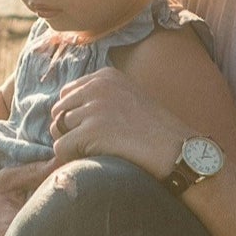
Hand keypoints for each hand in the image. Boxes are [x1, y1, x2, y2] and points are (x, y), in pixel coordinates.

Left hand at [48, 66, 187, 180]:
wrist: (178, 150)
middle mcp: (98, 86)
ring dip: (72, 145)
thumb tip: (61, 116)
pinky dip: (71, 158)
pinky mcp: (92, 129)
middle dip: (68, 131)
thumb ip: (100, 98)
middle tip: (92, 146)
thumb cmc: (156, 132)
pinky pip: (61, 147)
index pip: (67, 93)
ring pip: (57, 130)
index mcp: (106, 76)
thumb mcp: (128, 99)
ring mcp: (95, 107)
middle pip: (58, 111)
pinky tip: (93, 160)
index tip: (92, 131)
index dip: (74, 116)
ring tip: (97, 152)